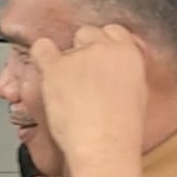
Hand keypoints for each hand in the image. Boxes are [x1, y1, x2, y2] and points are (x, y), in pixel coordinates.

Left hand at [31, 25, 147, 165]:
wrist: (103, 144)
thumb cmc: (119, 130)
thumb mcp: (136, 94)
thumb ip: (124, 75)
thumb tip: (115, 71)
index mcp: (130, 53)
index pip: (114, 32)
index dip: (103, 45)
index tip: (97, 59)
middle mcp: (104, 48)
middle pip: (88, 33)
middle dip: (82, 50)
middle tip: (78, 75)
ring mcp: (78, 56)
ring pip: (64, 44)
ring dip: (62, 61)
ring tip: (62, 86)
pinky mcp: (55, 67)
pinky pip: (41, 49)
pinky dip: (40, 57)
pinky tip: (42, 70)